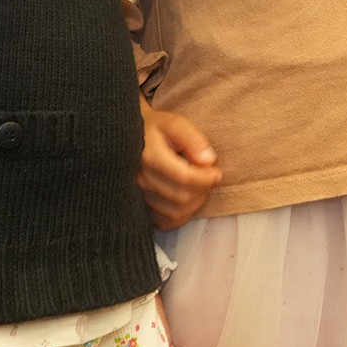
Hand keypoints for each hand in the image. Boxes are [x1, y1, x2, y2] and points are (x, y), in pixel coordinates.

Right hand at [138, 102, 221, 229]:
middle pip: (182, 197)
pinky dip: (181, 216)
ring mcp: (137, 194)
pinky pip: (164, 222)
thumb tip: (209, 160)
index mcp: (150, 156)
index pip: (184, 178)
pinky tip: (188, 201)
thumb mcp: (175, 123)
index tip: (217, 172)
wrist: (130, 138)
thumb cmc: (156, 130)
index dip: (206, 178)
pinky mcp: (139, 205)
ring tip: (199, 186)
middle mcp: (140, 179)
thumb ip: (193, 139)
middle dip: (203, 189)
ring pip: (176, 212)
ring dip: (195, 202)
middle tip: (209, 177)